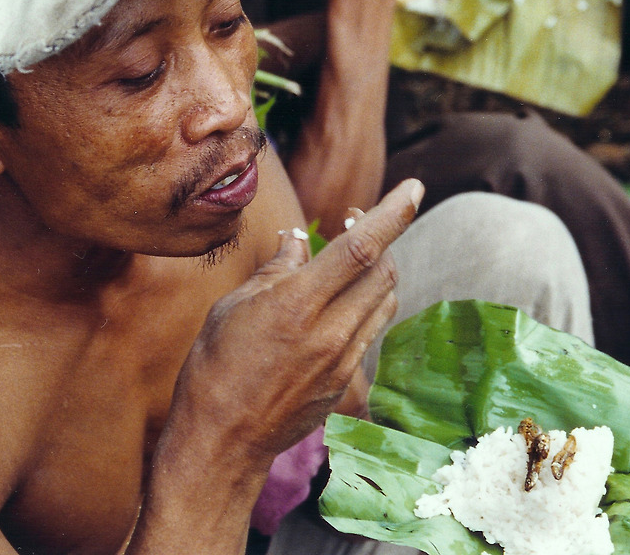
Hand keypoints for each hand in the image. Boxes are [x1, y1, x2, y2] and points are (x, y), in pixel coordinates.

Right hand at [167, 179, 424, 466]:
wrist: (221, 442)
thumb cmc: (214, 368)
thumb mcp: (234, 306)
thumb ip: (276, 270)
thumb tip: (298, 240)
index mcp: (298, 306)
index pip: (361, 248)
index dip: (392, 213)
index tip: (414, 188)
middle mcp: (330, 334)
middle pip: (384, 271)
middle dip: (381, 236)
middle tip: (356, 218)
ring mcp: (342, 363)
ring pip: (385, 301)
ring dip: (378, 270)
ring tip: (352, 255)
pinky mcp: (345, 384)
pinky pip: (370, 332)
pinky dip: (364, 306)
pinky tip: (339, 302)